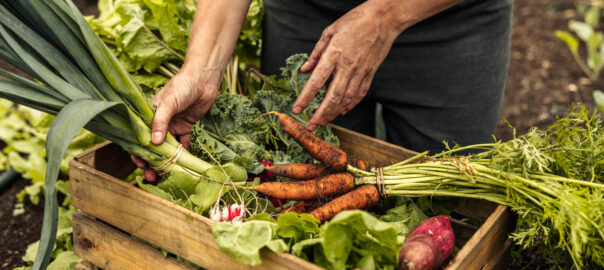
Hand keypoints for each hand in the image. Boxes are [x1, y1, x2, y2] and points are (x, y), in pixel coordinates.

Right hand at [131, 68, 221, 180]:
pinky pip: (184, 144)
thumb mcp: (168, 102)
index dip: (139, 152)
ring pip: (168, 148)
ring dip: (167, 162)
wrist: (204, 79)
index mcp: (149, 115)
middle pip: (153, 147)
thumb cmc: (182, 86)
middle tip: (153, 177)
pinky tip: (185, 166)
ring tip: (167, 176)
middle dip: (152, 162)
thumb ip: (161, 121)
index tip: (140, 165)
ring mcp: (173, 126)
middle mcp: (159, 123)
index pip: (140, 137)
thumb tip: (154, 143)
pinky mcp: (187, 128)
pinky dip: (184, 154)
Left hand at [292, 1, 403, 130]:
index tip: (297, 109)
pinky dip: (350, 105)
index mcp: (334, 55)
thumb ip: (316, 53)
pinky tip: (342, 111)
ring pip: (346, 100)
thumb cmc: (355, 21)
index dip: (305, 98)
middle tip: (311, 126)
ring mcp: (360, 72)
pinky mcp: (370, 73)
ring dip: (333, 113)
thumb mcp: (330, 32)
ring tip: (324, 121)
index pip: (316, 82)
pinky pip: (359, 94)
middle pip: (332, 97)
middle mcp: (347, 67)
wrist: (384, 19)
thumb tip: (304, 69)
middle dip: (320, 115)